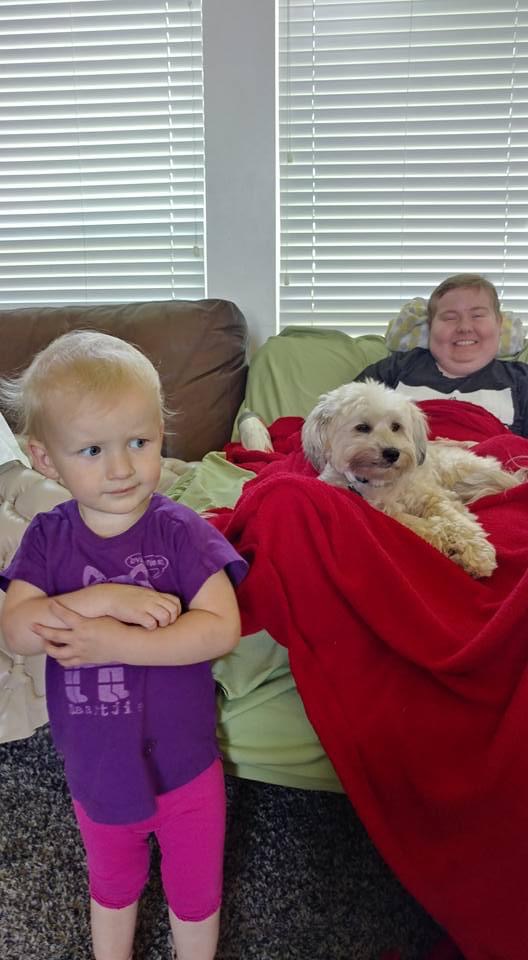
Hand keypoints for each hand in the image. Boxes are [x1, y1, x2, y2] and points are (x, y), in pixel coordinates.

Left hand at [33, 599, 122, 666]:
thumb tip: (83, 607)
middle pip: (53, 636)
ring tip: (44, 643)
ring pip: (57, 653)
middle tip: (33, 626)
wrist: (126, 644)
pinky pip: (67, 663)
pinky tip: (59, 657)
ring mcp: (80, 651)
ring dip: (48, 648)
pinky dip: (61, 660)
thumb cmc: (117, 628)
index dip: (56, 608)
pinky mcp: (84, 660)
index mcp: (83, 625)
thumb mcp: (103, 616)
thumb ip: (90, 614)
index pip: (65, 615)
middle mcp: (78, 639)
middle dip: (41, 630)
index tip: (50, 603)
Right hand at [62, 583, 181, 628]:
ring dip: (162, 624)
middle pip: (173, 610)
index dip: (176, 612)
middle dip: (172, 620)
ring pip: (165, 617)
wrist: (108, 597)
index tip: (169, 618)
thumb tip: (163, 609)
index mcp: (155, 594)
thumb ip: (153, 600)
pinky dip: (151, 627)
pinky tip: (144, 628)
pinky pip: (152, 623)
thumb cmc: (125, 598)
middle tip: (163, 625)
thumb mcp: (142, 595)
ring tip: (154, 627)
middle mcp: (152, 599)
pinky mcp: (137, 614)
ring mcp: (145, 606)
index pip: (176, 602)